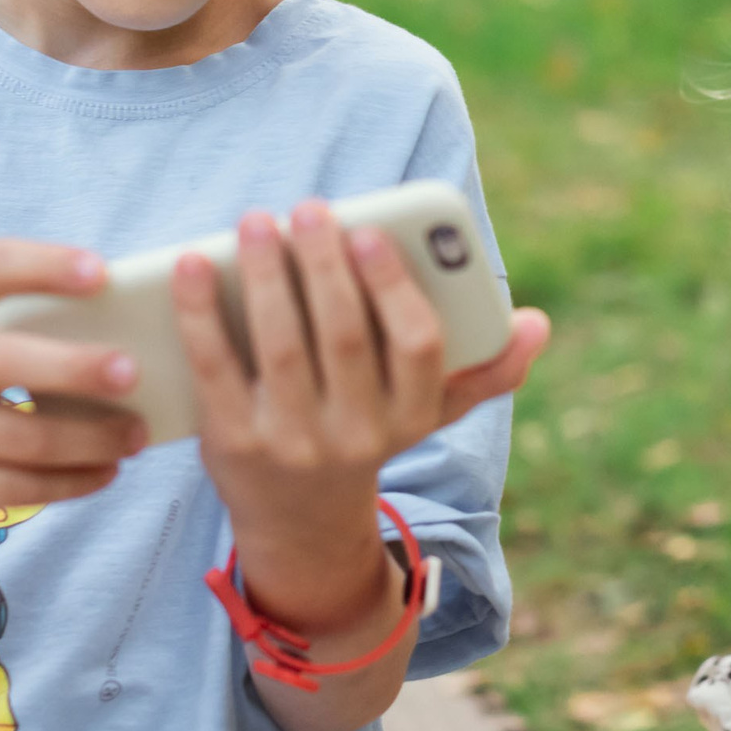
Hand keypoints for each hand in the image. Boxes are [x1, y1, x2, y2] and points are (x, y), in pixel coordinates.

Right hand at [0, 240, 150, 513]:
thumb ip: (28, 315)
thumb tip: (132, 319)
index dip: (45, 266)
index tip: (103, 272)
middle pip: (2, 360)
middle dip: (73, 368)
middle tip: (133, 374)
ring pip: (18, 437)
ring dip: (89, 440)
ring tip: (136, 436)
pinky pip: (10, 487)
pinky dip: (67, 483)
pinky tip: (105, 472)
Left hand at [175, 201, 548, 630]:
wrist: (301, 522)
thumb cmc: (368, 431)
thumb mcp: (431, 410)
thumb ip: (486, 366)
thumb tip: (537, 324)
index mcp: (412, 415)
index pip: (417, 345)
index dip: (394, 285)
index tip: (369, 233)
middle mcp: (357, 436)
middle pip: (343, 336)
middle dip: (323, 264)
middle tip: (309, 208)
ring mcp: (293, 444)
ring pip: (280, 345)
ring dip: (265, 276)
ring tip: (257, 222)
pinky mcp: (233, 445)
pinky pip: (217, 367)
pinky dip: (202, 312)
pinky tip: (193, 265)